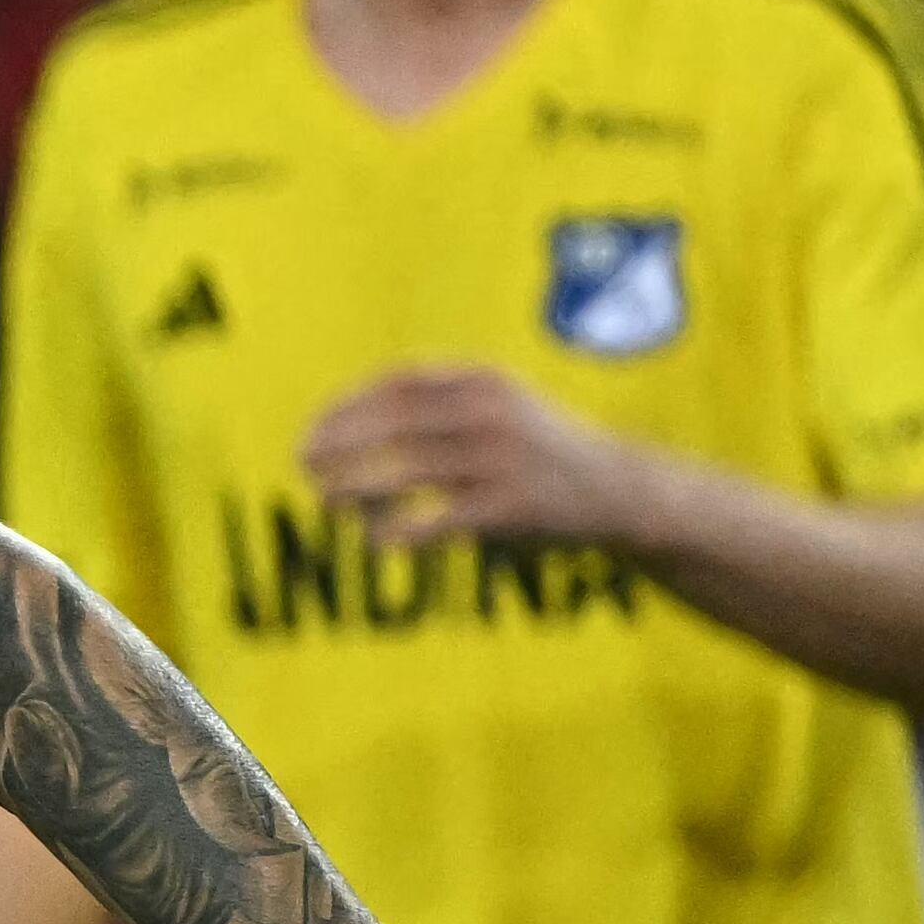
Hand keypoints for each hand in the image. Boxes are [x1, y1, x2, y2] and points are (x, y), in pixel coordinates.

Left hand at [301, 364, 655, 551]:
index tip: (311, 432)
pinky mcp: (514, 507)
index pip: (397, 386)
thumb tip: (347, 428)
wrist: (620, 492)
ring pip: (410, 470)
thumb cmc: (539, 455)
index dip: (346, 408)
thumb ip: (435, 411)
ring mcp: (504, 459)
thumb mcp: (495, 411)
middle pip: (395, 424)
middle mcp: (491, 413)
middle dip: (341, 444)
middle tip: (303, 465)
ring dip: (358, 487)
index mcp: (482, 382)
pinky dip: (404, 530)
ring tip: (324, 501)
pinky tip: (377, 542)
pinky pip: (443, 519)